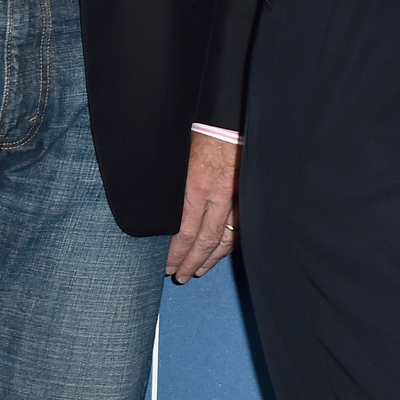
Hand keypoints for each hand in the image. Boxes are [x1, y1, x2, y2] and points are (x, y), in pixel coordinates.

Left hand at [165, 132, 238, 281]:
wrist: (229, 123)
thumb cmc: (200, 135)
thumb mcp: (178, 160)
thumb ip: (169, 187)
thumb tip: (153, 212)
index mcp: (196, 187)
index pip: (184, 233)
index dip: (174, 254)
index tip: (165, 265)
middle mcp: (217, 197)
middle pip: (203, 242)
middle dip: (189, 262)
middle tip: (179, 277)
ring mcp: (235, 200)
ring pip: (223, 239)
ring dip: (208, 259)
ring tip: (196, 272)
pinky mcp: (245, 199)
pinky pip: (238, 229)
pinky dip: (227, 246)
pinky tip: (218, 254)